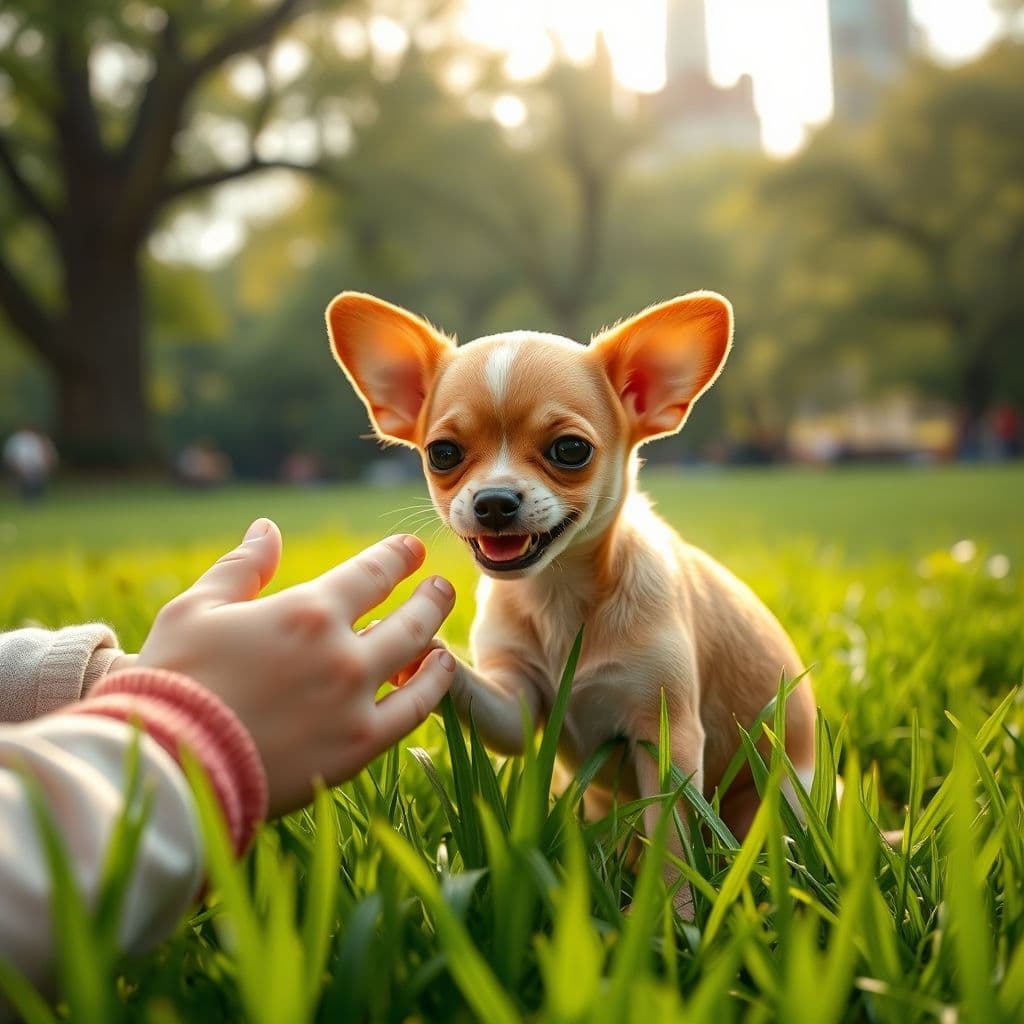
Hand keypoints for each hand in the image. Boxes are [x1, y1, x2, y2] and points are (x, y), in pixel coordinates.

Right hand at [135, 519, 455, 815]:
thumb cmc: (173, 679)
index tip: (411, 550)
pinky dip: (432, 689)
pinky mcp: (358, 748)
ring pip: (419, 661)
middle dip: (430, 596)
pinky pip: (413, 712)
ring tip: (442, 632)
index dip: (397, 556)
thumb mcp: (197, 608)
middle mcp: (343, 652)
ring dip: (437, 638)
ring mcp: (356, 702)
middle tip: (440, 586)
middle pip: (411, 616)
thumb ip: (243, 566)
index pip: (373, 572)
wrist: (167, 765)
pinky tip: (436, 676)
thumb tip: (267, 529)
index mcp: (307, 611)